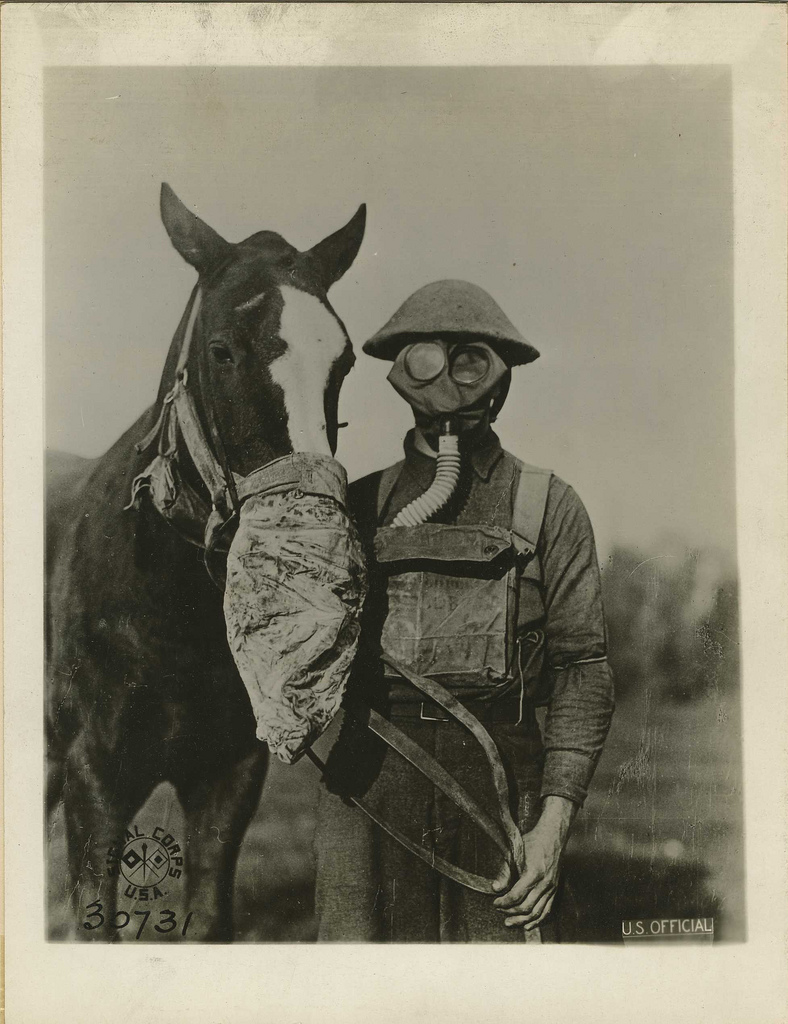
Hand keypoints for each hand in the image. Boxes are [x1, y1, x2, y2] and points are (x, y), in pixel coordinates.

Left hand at [491, 795, 575, 930]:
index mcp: (533, 873)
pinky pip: (547, 910)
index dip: (504, 902)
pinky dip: (537, 920)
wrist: (553, 836)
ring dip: (522, 920)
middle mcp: (544, 883)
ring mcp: (551, 888)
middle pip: (526, 907)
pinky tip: (528, 924)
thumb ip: (505, 871)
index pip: (516, 895)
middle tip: (500, 912)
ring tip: (510, 922)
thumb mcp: (515, 853)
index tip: (495, 902)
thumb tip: (496, 888)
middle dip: (511, 912)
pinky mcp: (555, 890)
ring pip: (537, 912)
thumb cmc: (532, 842)